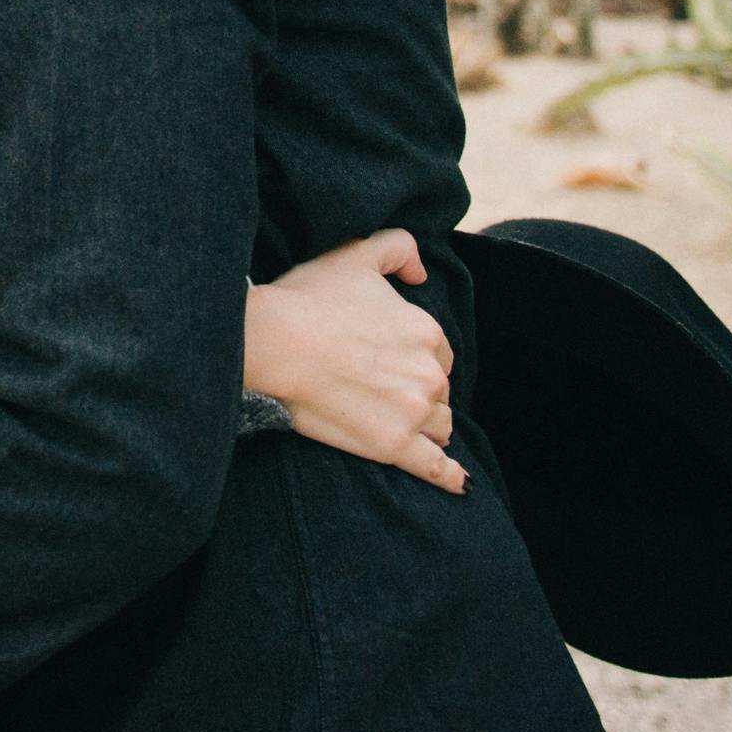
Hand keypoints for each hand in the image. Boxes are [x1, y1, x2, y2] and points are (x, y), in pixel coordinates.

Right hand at [246, 229, 465, 493]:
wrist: (271, 343)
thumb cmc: (307, 298)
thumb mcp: (354, 255)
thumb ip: (398, 248)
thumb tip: (421, 273)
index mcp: (427, 332)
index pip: (438, 353)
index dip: (414, 356)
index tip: (387, 359)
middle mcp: (429, 374)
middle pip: (439, 390)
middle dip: (418, 390)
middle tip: (381, 388)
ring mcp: (412, 413)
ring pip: (438, 425)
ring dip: (425, 424)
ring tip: (399, 423)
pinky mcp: (392, 447)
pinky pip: (436, 468)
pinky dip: (450, 476)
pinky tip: (460, 483)